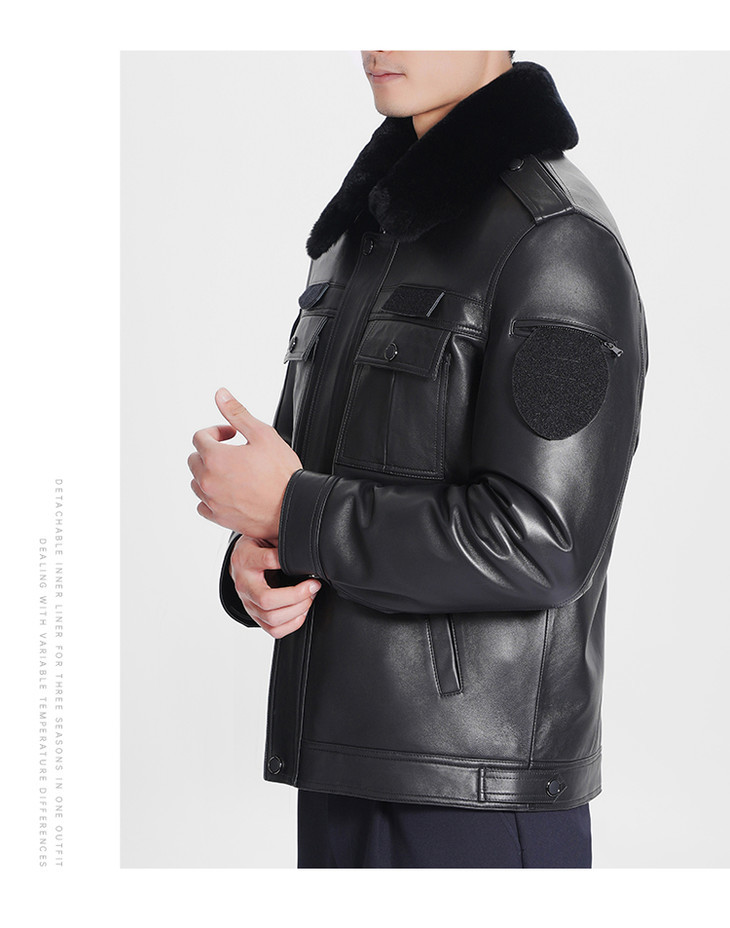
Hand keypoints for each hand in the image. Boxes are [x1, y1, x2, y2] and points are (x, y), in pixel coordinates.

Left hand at [189, 387, 302, 540]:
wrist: (294, 508)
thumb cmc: (282, 474)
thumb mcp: (263, 434)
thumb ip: (237, 413)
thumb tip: (221, 395)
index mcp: (215, 458)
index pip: (199, 437)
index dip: (217, 432)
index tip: (232, 435)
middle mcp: (208, 481)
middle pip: (194, 459)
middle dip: (210, 451)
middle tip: (233, 452)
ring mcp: (212, 501)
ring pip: (196, 482)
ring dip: (208, 474)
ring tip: (231, 472)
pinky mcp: (219, 518)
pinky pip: (202, 505)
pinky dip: (210, 497)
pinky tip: (227, 492)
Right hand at [230, 535, 320, 637]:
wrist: (240, 563)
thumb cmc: (255, 548)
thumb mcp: (263, 535)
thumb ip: (279, 539)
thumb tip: (303, 541)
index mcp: (245, 559)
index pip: (265, 561)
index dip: (286, 562)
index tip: (306, 563)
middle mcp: (244, 584)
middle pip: (266, 599)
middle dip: (296, 595)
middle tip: (313, 586)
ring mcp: (248, 603)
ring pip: (271, 618)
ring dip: (297, 609)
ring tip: (310, 597)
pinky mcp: (255, 616)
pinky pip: (273, 630)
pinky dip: (292, 624)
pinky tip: (301, 611)